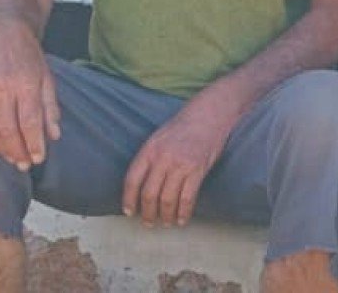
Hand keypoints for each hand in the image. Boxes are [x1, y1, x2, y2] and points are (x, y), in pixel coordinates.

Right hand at [0, 28, 59, 170]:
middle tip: (25, 164)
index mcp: (26, 83)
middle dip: (17, 151)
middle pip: (8, 129)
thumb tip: (53, 136)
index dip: (34, 143)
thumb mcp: (48, 79)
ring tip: (12, 158)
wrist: (6, 35)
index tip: (38, 158)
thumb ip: (50, 108)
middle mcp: (4, 87)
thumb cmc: (31, 59)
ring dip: (2, 148)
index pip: (29, 121)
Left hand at [123, 92, 237, 226]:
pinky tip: (182, 220)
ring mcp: (180, 164)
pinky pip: (187, 198)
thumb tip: (140, 186)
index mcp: (149, 149)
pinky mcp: (197, 170)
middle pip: (149, 194)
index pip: (132, 179)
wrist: (209, 115)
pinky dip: (183, 213)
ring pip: (167, 200)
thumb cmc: (183, 127)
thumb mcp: (159, 138)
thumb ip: (149, 158)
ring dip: (165, 216)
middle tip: (148, 223)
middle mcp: (163, 158)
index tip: (128, 212)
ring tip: (165, 223)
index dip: (128, 199)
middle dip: (147, 213)